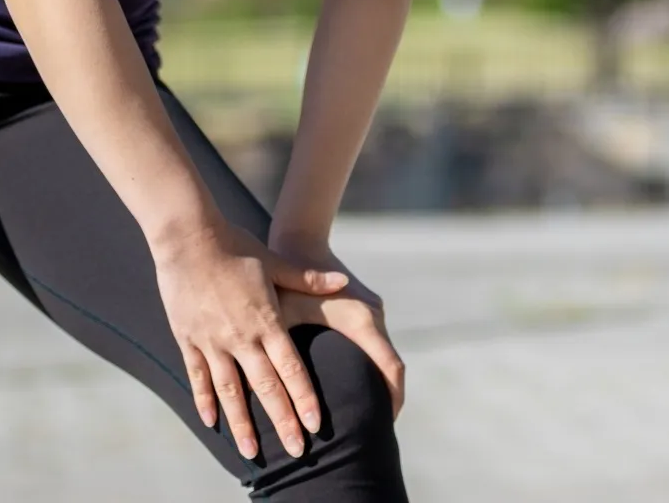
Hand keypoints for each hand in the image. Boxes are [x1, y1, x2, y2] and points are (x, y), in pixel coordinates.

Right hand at [153, 215, 348, 460]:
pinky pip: (198, 377)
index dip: (304, 399)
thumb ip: (308, 279)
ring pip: (230, 392)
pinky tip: (212, 423)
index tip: (316, 425)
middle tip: (297, 452)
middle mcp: (241, 337)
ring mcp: (212, 341)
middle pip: (266, 388)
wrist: (188, 237)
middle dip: (283, 422)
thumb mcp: (275, 262)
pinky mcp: (189, 338)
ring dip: (242, 424)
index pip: (291, 369)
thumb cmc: (236, 246)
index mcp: (266, 320)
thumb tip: (342, 281)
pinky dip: (205, 401)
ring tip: (253, 452)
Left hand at [269, 241, 406, 419]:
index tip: (384, 424)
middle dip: (384, 397)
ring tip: (362, 412)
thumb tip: (277, 398)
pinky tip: (351, 381)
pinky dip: (369, 364)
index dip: (391, 399)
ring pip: (382, 353)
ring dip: (376, 381)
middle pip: (390, 364)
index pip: (390, 368)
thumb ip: (283, 355)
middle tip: (371, 429)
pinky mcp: (362, 307)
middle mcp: (372, 315)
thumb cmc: (285, 277)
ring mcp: (370, 310)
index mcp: (360, 320)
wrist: (298, 239)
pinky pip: (373, 342)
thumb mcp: (283, 317)